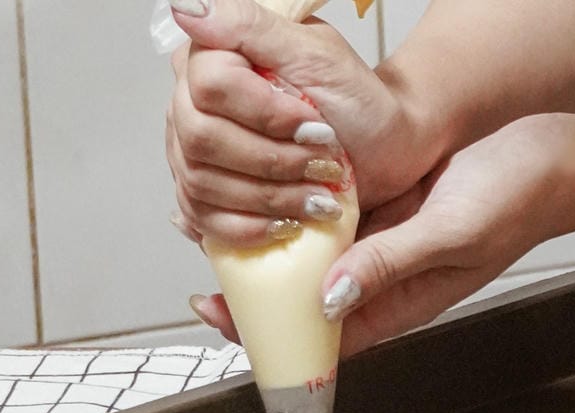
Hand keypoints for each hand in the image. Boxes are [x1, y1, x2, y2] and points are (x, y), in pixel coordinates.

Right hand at [166, 0, 444, 245]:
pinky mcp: (209, 198)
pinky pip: (205, 221)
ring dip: (271, 197)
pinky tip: (286, 224)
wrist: (385, 152)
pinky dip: (251, 228)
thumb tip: (189, 7)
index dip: (266, 114)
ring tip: (319, 197)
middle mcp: (193, 104)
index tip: (315, 125)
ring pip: (203, 184)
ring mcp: (194, 154)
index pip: (211, 86)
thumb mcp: (319, 55)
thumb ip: (251, 26)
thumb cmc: (360, 104)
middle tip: (323, 164)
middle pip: (202, 140)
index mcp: (214, 59)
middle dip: (274, 161)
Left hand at [191, 113, 574, 355]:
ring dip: (278, 250)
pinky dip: (303, 212)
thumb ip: (390, 266)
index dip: (279, 336)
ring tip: (226, 234)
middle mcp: (391, 276)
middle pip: (316, 301)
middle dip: (265, 296)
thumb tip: (328, 299)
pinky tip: (271, 194)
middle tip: (209, 277)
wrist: (552, 157)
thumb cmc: (515, 202)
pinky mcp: (390, 207)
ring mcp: (389, 241)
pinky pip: (336, 219)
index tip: (227, 320)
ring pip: (320, 258)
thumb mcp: (449, 235)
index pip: (332, 335)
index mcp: (407, 300)